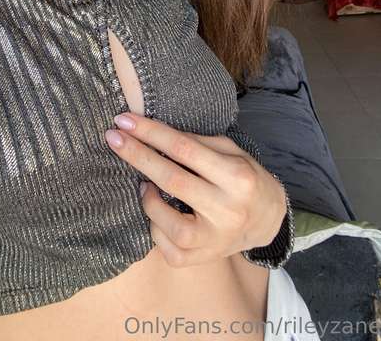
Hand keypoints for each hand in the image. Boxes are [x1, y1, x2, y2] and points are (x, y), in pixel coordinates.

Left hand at [104, 112, 286, 267]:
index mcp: (237, 177)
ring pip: (166, 221)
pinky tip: (158, 213)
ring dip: (146, 198)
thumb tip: (153, 132)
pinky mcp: (202, 259)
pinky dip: (155, 226)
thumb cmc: (244, 178)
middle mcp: (227, 210)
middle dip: (137, 155)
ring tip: (144, 185)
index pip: (185, 149)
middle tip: (113, 137)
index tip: (124, 119)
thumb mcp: (230, 151)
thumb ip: (196, 143)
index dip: (151, 133)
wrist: (268, 222)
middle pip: (172, 180)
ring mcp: (215, 240)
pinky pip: (166, 247)